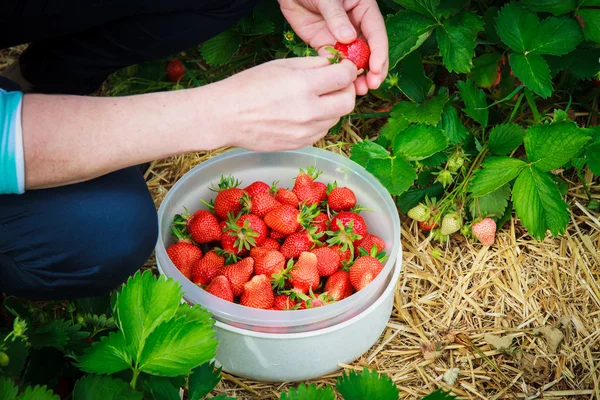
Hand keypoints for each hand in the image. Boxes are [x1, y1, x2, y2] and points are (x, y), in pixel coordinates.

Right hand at [213, 56, 357, 151]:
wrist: (226, 116)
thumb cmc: (249, 86)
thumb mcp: (282, 65)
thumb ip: (313, 64)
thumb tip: (335, 64)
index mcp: (304, 86)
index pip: (344, 77)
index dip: (348, 70)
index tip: (343, 68)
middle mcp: (309, 112)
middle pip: (347, 102)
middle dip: (346, 90)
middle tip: (336, 84)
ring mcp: (305, 132)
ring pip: (336, 118)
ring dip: (332, 106)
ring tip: (315, 98)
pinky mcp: (300, 144)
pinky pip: (322, 131)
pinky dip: (320, 121)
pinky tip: (304, 113)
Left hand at [279, 0, 387, 94]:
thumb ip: (337, 17)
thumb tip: (348, 38)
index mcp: (364, 9)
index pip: (376, 33)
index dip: (379, 53)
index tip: (377, 69)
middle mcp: (356, 25)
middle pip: (369, 51)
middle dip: (372, 70)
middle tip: (371, 85)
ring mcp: (340, 36)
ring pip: (353, 60)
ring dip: (356, 76)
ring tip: (358, 90)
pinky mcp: (325, 44)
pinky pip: (334, 61)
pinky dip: (338, 73)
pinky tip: (340, 84)